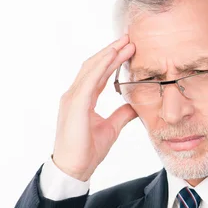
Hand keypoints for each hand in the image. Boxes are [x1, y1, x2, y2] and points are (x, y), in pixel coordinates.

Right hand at [52, 35, 137, 180]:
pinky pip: (89, 81)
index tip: (128, 49)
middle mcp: (75, 95)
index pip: (99, 73)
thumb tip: (135, 106)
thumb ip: (121, 114)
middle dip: (111, 51)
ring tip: (125, 43)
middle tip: (129, 38)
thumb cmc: (87, 151)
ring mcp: (72, 98)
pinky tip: (112, 56)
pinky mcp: (75, 105)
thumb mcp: (111, 128)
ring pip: (91, 68)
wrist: (74, 169)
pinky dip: (101, 66)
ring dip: (108, 54)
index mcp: (82, 99)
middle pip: (94, 66)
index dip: (113, 60)